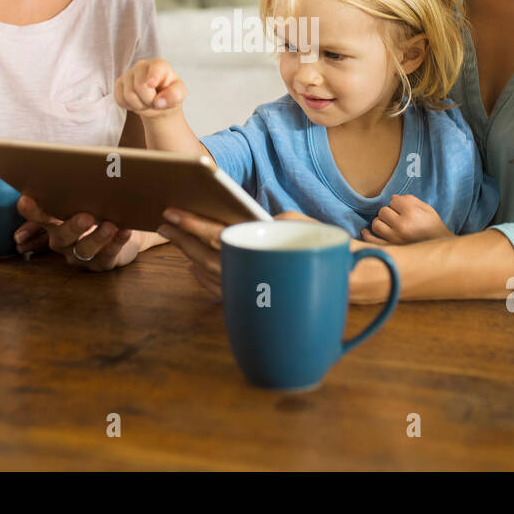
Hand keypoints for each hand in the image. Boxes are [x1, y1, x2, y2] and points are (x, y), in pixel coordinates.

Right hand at [14, 195, 140, 271]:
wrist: (124, 227)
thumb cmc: (99, 207)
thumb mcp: (85, 199)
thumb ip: (74, 189)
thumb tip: (74, 168)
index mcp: (55, 224)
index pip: (39, 218)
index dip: (32, 211)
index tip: (26, 199)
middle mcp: (64, 242)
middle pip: (62, 237)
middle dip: (73, 227)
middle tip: (86, 216)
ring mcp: (81, 255)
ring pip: (85, 249)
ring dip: (97, 237)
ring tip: (110, 224)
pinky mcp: (102, 263)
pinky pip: (108, 255)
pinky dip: (117, 243)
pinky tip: (125, 230)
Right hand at [114, 58, 187, 117]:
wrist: (158, 101)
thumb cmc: (169, 93)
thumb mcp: (179, 94)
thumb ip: (175, 95)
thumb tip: (159, 102)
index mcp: (159, 64)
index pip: (155, 68)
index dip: (153, 76)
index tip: (151, 84)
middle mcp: (142, 65)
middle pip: (140, 86)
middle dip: (149, 100)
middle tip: (155, 101)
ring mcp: (128, 74)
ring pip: (129, 95)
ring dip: (140, 105)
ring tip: (146, 102)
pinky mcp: (119, 83)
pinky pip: (120, 99)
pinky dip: (129, 106)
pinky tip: (137, 102)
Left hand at [157, 209, 318, 298]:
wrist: (349, 281)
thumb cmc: (324, 246)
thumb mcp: (297, 223)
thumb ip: (267, 220)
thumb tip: (243, 220)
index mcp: (262, 250)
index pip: (218, 236)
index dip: (193, 225)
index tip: (172, 213)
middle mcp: (254, 273)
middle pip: (207, 254)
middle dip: (183, 237)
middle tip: (163, 221)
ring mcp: (252, 290)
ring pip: (210, 272)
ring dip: (187, 253)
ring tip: (172, 236)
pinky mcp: (254, 300)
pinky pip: (221, 290)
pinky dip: (203, 278)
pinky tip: (192, 266)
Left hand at [360, 194, 450, 244]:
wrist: (439, 247)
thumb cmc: (433, 226)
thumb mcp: (427, 209)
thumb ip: (410, 200)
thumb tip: (393, 198)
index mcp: (411, 214)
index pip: (394, 200)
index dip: (398, 203)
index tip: (403, 208)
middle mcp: (401, 226)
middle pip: (383, 211)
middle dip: (389, 211)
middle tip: (397, 216)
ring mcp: (394, 239)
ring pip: (376, 224)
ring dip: (380, 221)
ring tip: (388, 223)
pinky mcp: (391, 249)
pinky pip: (372, 241)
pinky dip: (367, 235)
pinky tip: (366, 231)